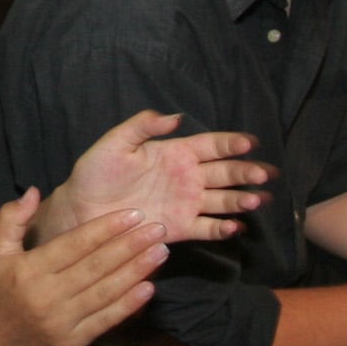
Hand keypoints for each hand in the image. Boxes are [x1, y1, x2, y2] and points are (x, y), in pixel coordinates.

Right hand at [0, 189, 170, 345]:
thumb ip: (11, 219)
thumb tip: (34, 191)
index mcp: (30, 270)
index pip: (75, 244)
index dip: (106, 228)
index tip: (133, 214)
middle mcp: (47, 295)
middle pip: (96, 266)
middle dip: (130, 245)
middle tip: (158, 228)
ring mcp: (62, 321)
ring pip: (106, 291)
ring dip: (137, 270)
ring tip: (161, 252)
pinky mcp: (74, 342)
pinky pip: (106, 320)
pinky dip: (129, 305)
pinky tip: (149, 288)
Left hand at [59, 111, 266, 243]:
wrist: (81, 210)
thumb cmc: (95, 172)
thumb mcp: (115, 143)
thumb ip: (142, 126)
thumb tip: (175, 117)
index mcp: (175, 153)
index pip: (211, 145)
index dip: (231, 144)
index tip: (251, 143)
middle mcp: (187, 177)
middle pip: (225, 173)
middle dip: (247, 172)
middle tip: (266, 174)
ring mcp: (186, 204)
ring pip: (223, 200)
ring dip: (242, 199)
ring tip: (259, 199)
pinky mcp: (180, 228)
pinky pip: (207, 228)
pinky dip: (223, 228)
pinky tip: (236, 226)